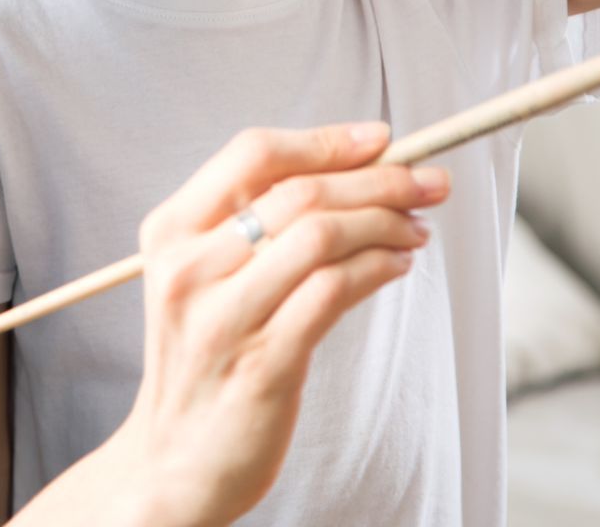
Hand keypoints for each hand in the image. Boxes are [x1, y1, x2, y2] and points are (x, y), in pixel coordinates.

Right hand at [12, 122, 447, 526]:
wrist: (174, 460)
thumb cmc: (204, 356)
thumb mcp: (202, 278)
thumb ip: (253, 223)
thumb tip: (351, 167)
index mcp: (170, 232)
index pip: (253, 154)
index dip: (325, 141)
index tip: (381, 139)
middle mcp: (189, 270)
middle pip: (300, 193)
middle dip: (379, 180)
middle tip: (429, 182)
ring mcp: (224, 318)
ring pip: (321, 236)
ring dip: (385, 223)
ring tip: (416, 229)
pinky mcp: (263, 364)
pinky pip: (334, 293)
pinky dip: (377, 269)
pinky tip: (397, 267)